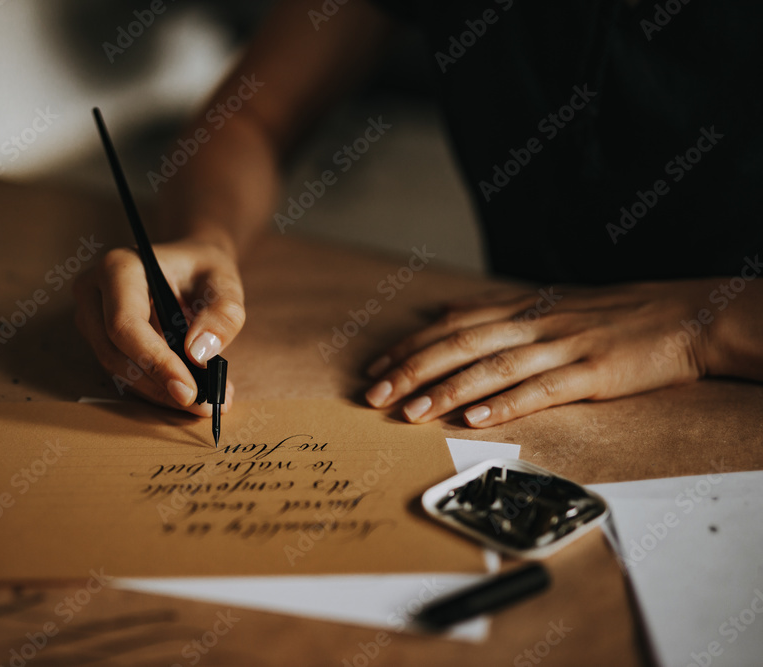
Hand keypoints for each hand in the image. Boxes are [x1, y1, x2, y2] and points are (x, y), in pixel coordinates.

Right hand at [73, 238, 243, 415]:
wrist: (189, 264)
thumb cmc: (204, 268)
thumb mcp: (225, 281)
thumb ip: (222, 314)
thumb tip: (200, 353)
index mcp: (118, 268)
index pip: (125, 324)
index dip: (155, 361)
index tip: (189, 390)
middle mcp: (93, 292)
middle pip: (114, 352)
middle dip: (159, 385)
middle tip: (205, 405)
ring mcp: (91, 317)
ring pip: (117, 368)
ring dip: (159, 392)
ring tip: (205, 402)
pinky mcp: (99, 339)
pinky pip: (122, 371)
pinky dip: (155, 387)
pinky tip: (189, 394)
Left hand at [363, 280, 729, 426]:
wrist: (686, 316)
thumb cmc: (614, 315)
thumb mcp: (550, 302)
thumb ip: (498, 310)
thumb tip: (446, 311)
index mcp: (524, 307)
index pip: (452, 325)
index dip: (410, 346)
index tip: (375, 368)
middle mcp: (536, 323)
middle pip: (460, 344)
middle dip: (412, 370)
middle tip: (374, 396)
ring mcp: (563, 346)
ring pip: (493, 367)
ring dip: (446, 390)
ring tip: (410, 413)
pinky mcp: (592, 373)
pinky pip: (542, 389)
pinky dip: (506, 404)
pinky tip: (474, 418)